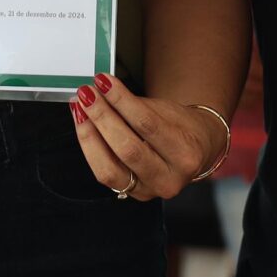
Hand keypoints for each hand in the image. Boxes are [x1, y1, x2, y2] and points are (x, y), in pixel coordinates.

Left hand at [69, 73, 227, 200]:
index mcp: (185, 154)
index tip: (103, 82)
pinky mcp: (133, 194)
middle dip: (101, 117)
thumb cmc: (182, 128)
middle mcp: (169, 179)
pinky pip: (105, 174)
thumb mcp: (167, 110)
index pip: (147, 124)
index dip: (120, 101)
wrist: (196, 151)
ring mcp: (149, 191)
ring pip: (109, 169)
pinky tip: (85, 127)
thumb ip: (134, 105)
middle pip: (127, 149)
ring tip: (80, 110)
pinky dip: (91, 149)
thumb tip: (100, 91)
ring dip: (89, 135)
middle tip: (87, 94)